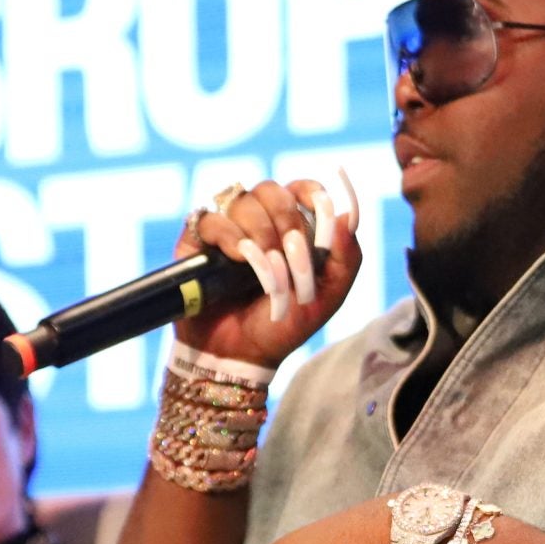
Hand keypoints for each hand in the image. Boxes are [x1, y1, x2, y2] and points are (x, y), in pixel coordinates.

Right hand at [173, 175, 362, 368]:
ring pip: (243, 201)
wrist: (242, 355)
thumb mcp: (327, 297)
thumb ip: (346, 258)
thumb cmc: (284, 326)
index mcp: (292, 229)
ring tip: (266, 271)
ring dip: (261, 234)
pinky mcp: (196, 242)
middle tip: (291, 255)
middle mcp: (259, 223)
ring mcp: (227, 230)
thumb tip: (347, 214)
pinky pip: (211, 219)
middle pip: (272, 190)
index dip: (312, 192)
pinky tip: (237, 260)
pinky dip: (229, 237)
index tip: (321, 207)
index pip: (302, 188)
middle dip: (287, 220)